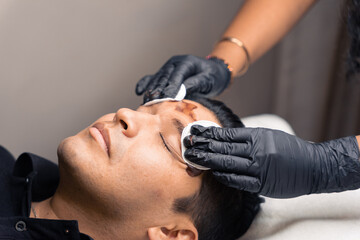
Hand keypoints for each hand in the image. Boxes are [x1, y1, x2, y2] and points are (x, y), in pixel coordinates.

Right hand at [135, 55, 230, 103]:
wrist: (215, 71)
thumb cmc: (214, 76)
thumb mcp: (208, 79)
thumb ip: (195, 84)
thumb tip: (181, 92)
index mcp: (186, 62)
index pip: (176, 76)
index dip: (171, 88)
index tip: (166, 99)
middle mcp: (175, 63)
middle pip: (164, 77)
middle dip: (158, 91)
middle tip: (152, 103)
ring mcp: (168, 67)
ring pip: (157, 79)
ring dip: (151, 90)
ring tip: (146, 102)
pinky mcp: (165, 73)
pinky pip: (153, 78)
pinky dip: (145, 84)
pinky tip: (139, 91)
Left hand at [184, 126, 359, 197]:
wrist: (314, 166)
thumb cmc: (290, 149)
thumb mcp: (269, 135)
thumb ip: (247, 137)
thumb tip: (223, 138)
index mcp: (258, 136)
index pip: (228, 135)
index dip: (210, 135)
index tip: (196, 134)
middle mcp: (257, 150)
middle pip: (224, 149)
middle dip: (204, 147)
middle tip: (189, 146)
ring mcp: (259, 168)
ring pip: (228, 164)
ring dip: (209, 162)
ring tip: (194, 159)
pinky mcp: (262, 183)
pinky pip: (238, 180)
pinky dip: (225, 176)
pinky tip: (214, 173)